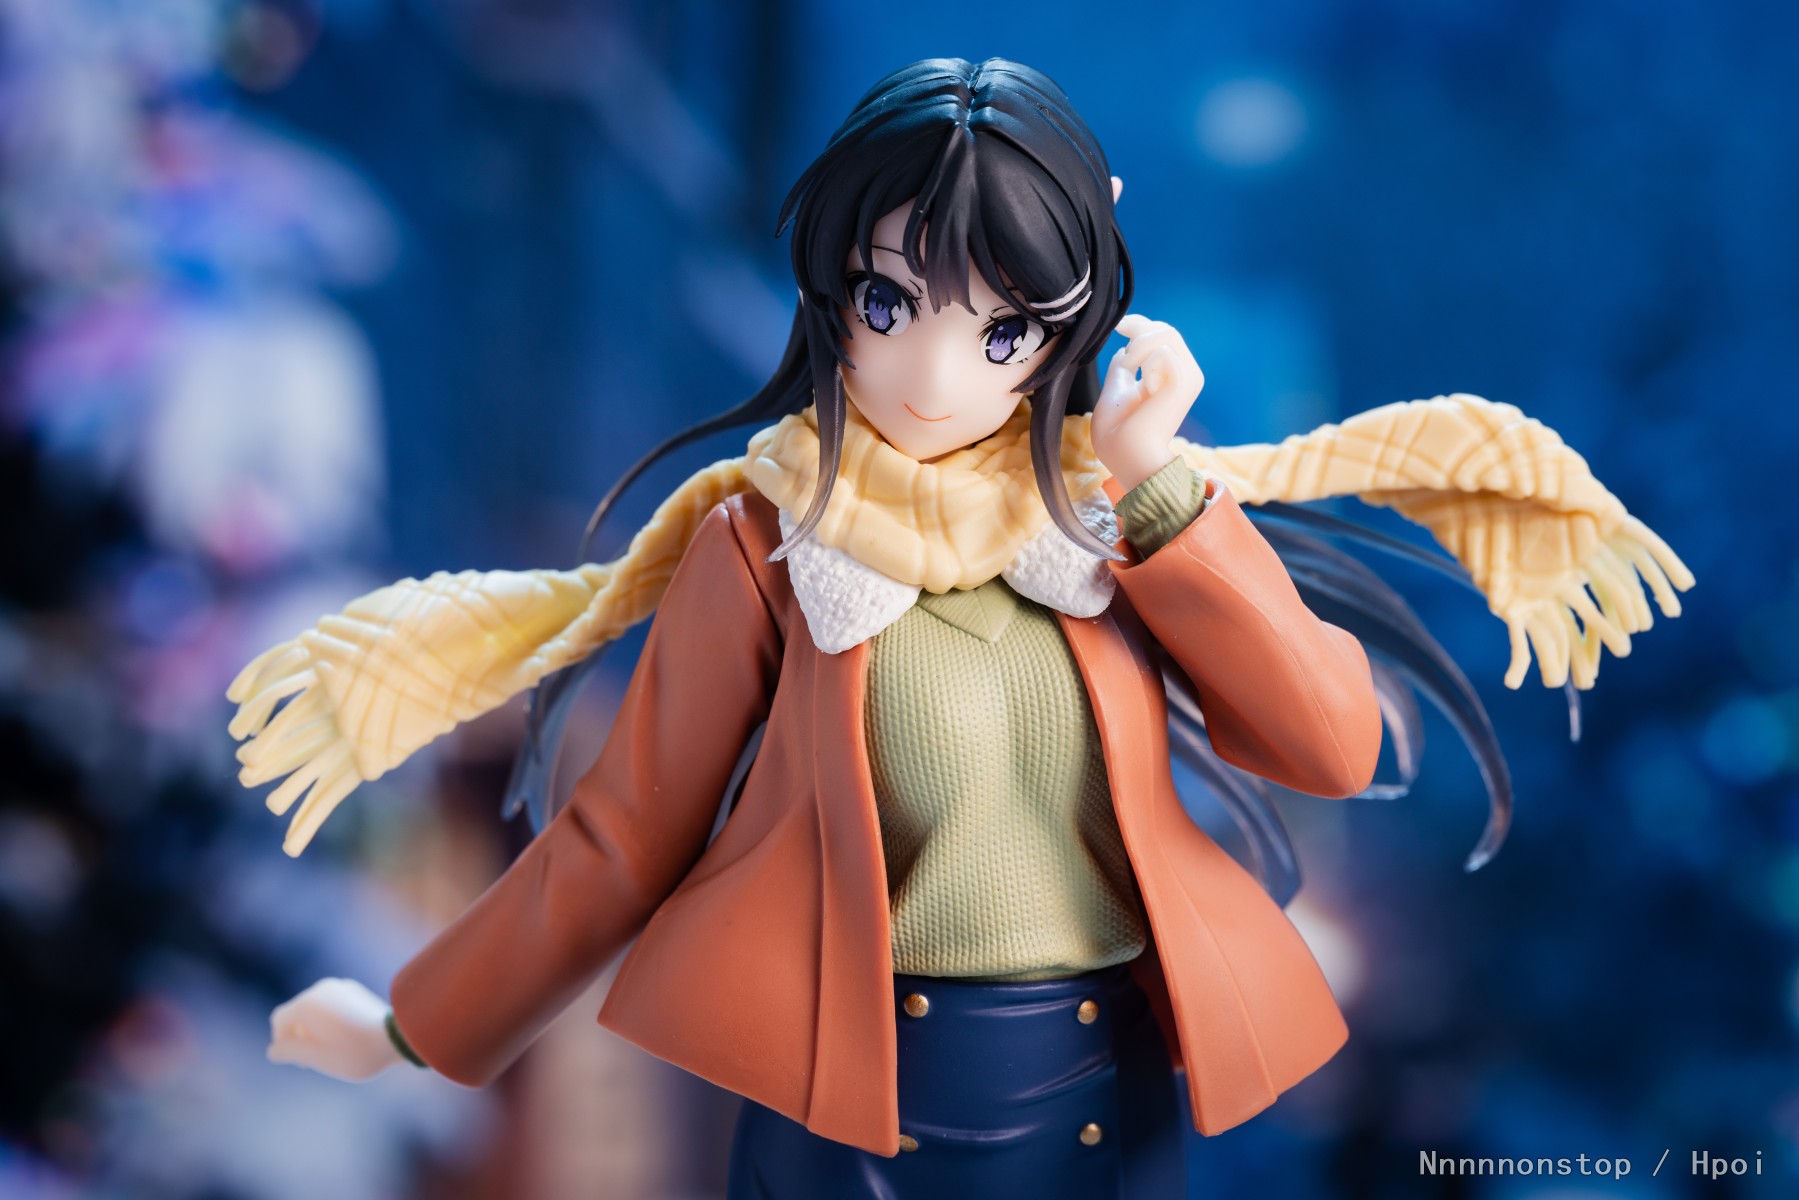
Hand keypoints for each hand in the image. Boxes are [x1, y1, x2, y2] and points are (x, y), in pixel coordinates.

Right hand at [268, 976, 402, 1081]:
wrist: (398, 1037)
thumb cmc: (356, 1052)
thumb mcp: (317, 1058)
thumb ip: (290, 1052)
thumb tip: (273, 1049)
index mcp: (308, 1004)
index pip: (279, 1021)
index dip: (282, 1042)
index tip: (301, 1060)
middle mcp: (321, 989)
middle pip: (296, 1014)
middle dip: (299, 1036)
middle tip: (318, 1060)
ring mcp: (339, 986)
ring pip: (313, 1009)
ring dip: (314, 1029)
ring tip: (333, 1049)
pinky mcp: (354, 990)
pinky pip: (330, 1005)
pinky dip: (329, 1020)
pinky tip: (346, 1037)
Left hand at [1090, 314, 1204, 492]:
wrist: (1126, 456)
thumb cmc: (1119, 433)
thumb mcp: (1117, 390)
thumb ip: (1123, 368)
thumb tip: (1124, 349)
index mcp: (1172, 376)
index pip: (1164, 335)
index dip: (1140, 324)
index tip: (1119, 327)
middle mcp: (1186, 374)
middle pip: (1167, 330)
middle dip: (1137, 333)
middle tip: (1124, 361)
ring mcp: (1187, 378)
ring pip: (1166, 334)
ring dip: (1139, 348)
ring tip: (1131, 372)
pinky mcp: (1183, 385)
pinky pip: (1163, 352)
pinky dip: (1145, 363)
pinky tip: (1144, 386)